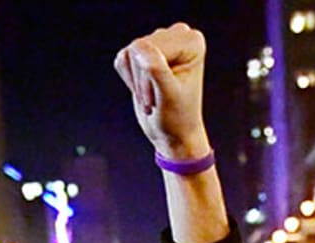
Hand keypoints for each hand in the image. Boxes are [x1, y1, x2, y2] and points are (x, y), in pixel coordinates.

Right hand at [115, 25, 211, 160]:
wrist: (174, 134)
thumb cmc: (177, 118)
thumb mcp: (167, 95)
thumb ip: (155, 67)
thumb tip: (137, 45)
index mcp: (191, 42)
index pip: (150, 47)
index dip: (147, 76)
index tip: (158, 98)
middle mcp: (179, 35)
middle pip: (139, 47)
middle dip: (141, 80)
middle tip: (154, 100)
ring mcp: (162, 42)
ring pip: (129, 53)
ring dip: (135, 82)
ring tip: (151, 96)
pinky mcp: (147, 52)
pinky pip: (123, 58)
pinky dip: (129, 79)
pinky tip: (144, 90)